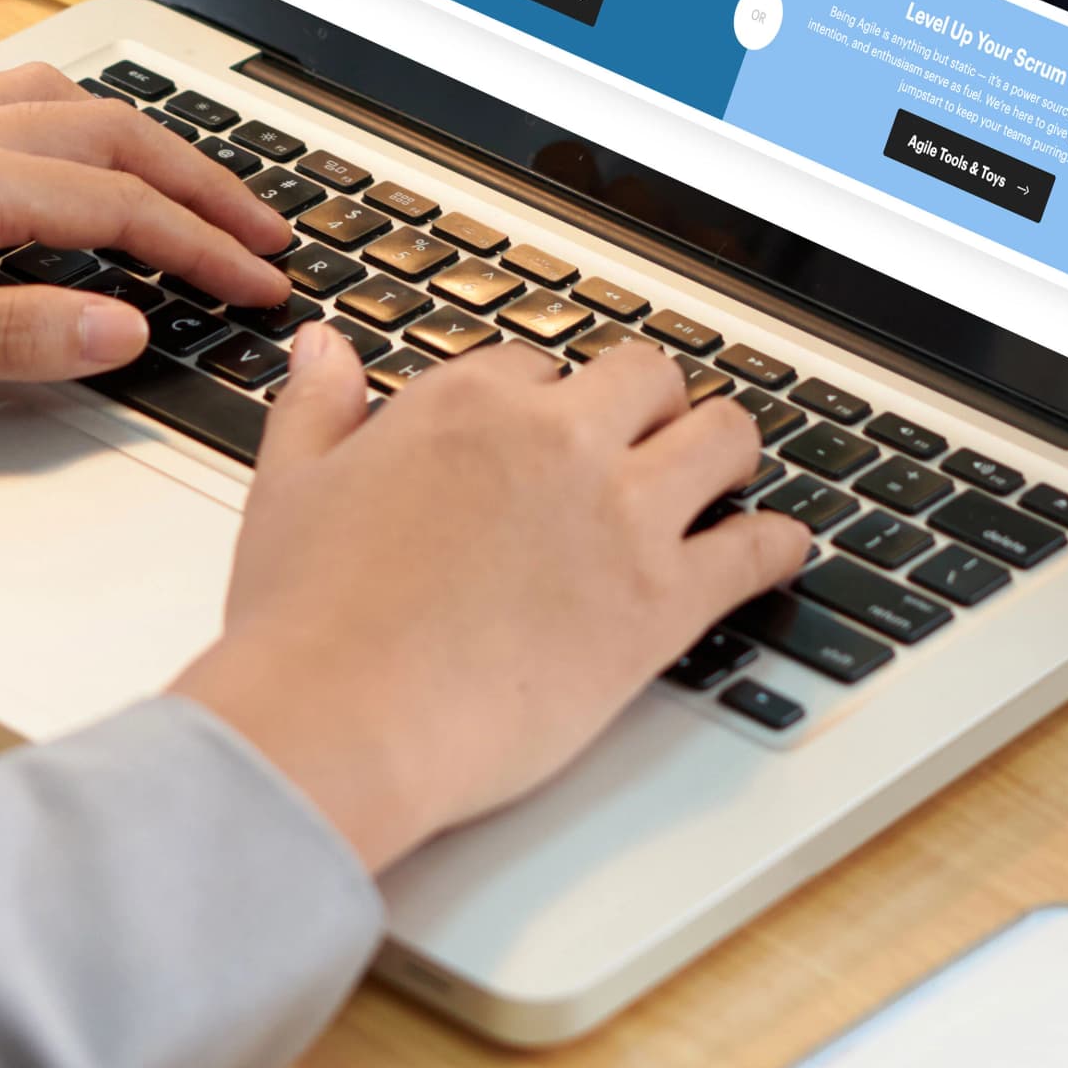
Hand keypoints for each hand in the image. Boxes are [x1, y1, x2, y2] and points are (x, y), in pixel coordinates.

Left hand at [0, 66, 294, 406]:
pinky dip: (74, 128)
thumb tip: (129, 325)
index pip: (120, 205)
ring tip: (194, 186)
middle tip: (268, 233)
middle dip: (202, 183)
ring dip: (143, 143)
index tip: (267, 287)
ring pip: (60, 109)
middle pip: (110, 135)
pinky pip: (7, 111)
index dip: (206, 248)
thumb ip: (13, 335)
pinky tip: (66, 159)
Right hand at [173, 332, 805, 873]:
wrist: (339, 720)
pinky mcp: (663, 599)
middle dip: (651, 406)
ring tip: (726, 473)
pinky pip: (756, 549)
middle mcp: (555, 440)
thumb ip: (317, 407)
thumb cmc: (305, 622)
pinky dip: (778, 545)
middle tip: (650, 440)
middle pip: (647, 379)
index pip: (538, 368)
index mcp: (466, 404)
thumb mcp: (289, 488)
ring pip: (723, 437)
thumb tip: (325, 348)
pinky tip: (777, 550)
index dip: (547, 403)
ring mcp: (620, 515)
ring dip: (727, 450)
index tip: (546, 435)